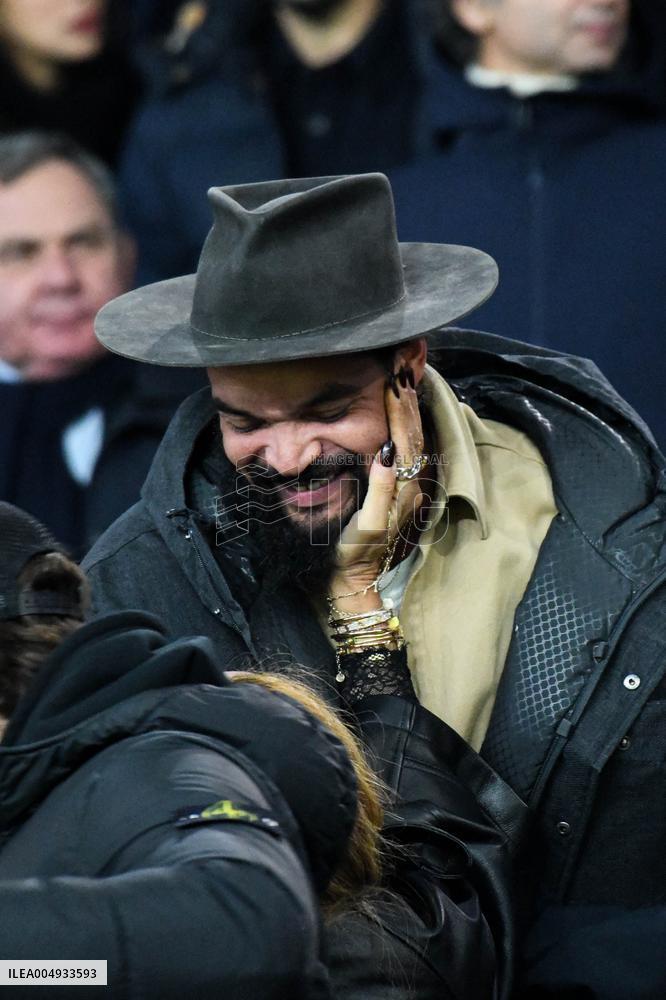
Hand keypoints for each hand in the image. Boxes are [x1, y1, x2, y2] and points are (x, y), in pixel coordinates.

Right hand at [330, 364, 424, 607]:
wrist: (357, 580)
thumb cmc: (357, 553)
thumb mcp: (369, 525)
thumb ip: (381, 489)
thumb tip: (388, 452)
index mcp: (406, 489)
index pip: (405, 439)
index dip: (399, 409)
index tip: (392, 379)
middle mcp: (413, 486)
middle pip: (414, 434)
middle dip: (407, 400)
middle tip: (400, 365)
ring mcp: (408, 488)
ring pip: (413, 440)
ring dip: (408, 409)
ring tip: (401, 380)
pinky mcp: (400, 490)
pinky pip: (407, 450)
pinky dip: (404, 427)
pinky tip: (398, 415)